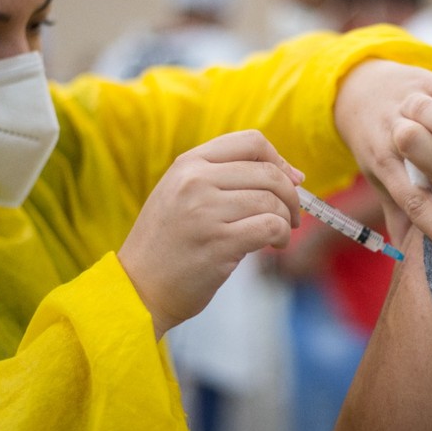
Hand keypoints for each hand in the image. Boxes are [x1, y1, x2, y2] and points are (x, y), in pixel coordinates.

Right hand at [118, 130, 303, 338]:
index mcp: (187, 164)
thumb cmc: (167, 245)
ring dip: (287, 219)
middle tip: (293, 215)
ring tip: (280, 234)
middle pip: (268, 172)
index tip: (291, 180)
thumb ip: (221, 178)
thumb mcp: (181, 195)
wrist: (138, 288)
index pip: (250, 141)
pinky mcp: (219, 243)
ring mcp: (206, 211)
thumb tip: (289, 174)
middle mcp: (196, 181)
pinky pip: (271, 227)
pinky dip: (282, 235)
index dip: (278, 159)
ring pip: (272, 201)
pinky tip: (276, 245)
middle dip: (291, 195)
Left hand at [334, 60, 431, 264]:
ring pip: (430, 114)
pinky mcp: (427, 82)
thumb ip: (398, 214)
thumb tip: (410, 262)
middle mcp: (395, 132)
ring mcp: (410, 104)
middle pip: (412, 146)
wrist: (355, 91)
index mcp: (385, 164)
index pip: (411, 201)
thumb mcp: (379, 179)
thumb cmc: (375, 144)